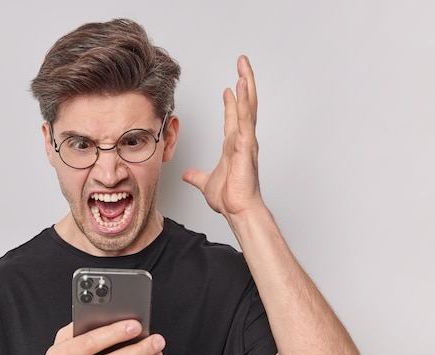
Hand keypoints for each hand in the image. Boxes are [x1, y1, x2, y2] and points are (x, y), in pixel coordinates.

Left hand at [182, 55, 263, 219]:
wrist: (239, 211)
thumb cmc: (230, 199)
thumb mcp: (205, 183)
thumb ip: (196, 176)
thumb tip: (186, 175)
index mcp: (233, 145)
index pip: (232, 117)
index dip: (231, 102)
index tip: (229, 87)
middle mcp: (242, 139)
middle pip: (245, 105)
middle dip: (244, 82)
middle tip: (242, 63)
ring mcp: (246, 141)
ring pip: (248, 107)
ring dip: (247, 84)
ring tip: (244, 66)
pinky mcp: (246, 146)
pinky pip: (244, 120)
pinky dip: (243, 102)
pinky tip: (241, 86)